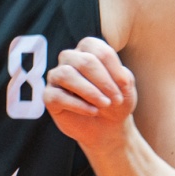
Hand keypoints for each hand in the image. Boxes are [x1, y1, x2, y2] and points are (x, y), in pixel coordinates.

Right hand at [44, 38, 138, 152]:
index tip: (125, 86)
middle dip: (104, 81)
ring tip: (105, 104)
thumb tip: (106, 77)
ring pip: (66, 74)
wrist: (107, 126)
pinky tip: (93, 112)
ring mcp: (56, 77)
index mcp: (88, 51)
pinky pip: (57, 96)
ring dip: (90, 91)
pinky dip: (79, 105)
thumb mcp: (125, 87)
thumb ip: (120, 76)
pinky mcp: (49, 96)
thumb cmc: (115, 101)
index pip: (97, 49)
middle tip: (116, 99)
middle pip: (84, 61)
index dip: (113, 67)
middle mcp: (69, 60)